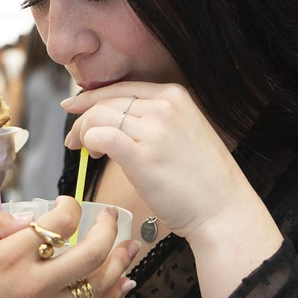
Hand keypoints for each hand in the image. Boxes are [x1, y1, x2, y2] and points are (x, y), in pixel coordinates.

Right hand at [0, 197, 140, 297]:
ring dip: (120, 261)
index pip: (60, 223)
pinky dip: (114, 297)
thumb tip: (28, 218)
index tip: (67, 205)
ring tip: (131, 245)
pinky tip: (125, 282)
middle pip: (91, 252)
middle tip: (111, 217)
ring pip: (99, 284)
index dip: (71, 207)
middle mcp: (36, 284)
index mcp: (11, 258)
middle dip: (108, 228)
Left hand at [63, 82, 262, 241]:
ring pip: (99, 117)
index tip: (75, 106)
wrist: (223, 209)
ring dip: (83, 132)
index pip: (122, 88)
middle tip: (74, 137)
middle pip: (107, 101)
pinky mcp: (143, 157)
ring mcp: (154, 131)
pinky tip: (92, 154)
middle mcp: (164, 106)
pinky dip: (89, 142)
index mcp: (175, 95)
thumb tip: (117, 122)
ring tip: (83, 149)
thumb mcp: (184, 133)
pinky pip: (102, 137)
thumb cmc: (204, 180)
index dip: (93, 97)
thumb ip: (156, 122)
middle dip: (82, 117)